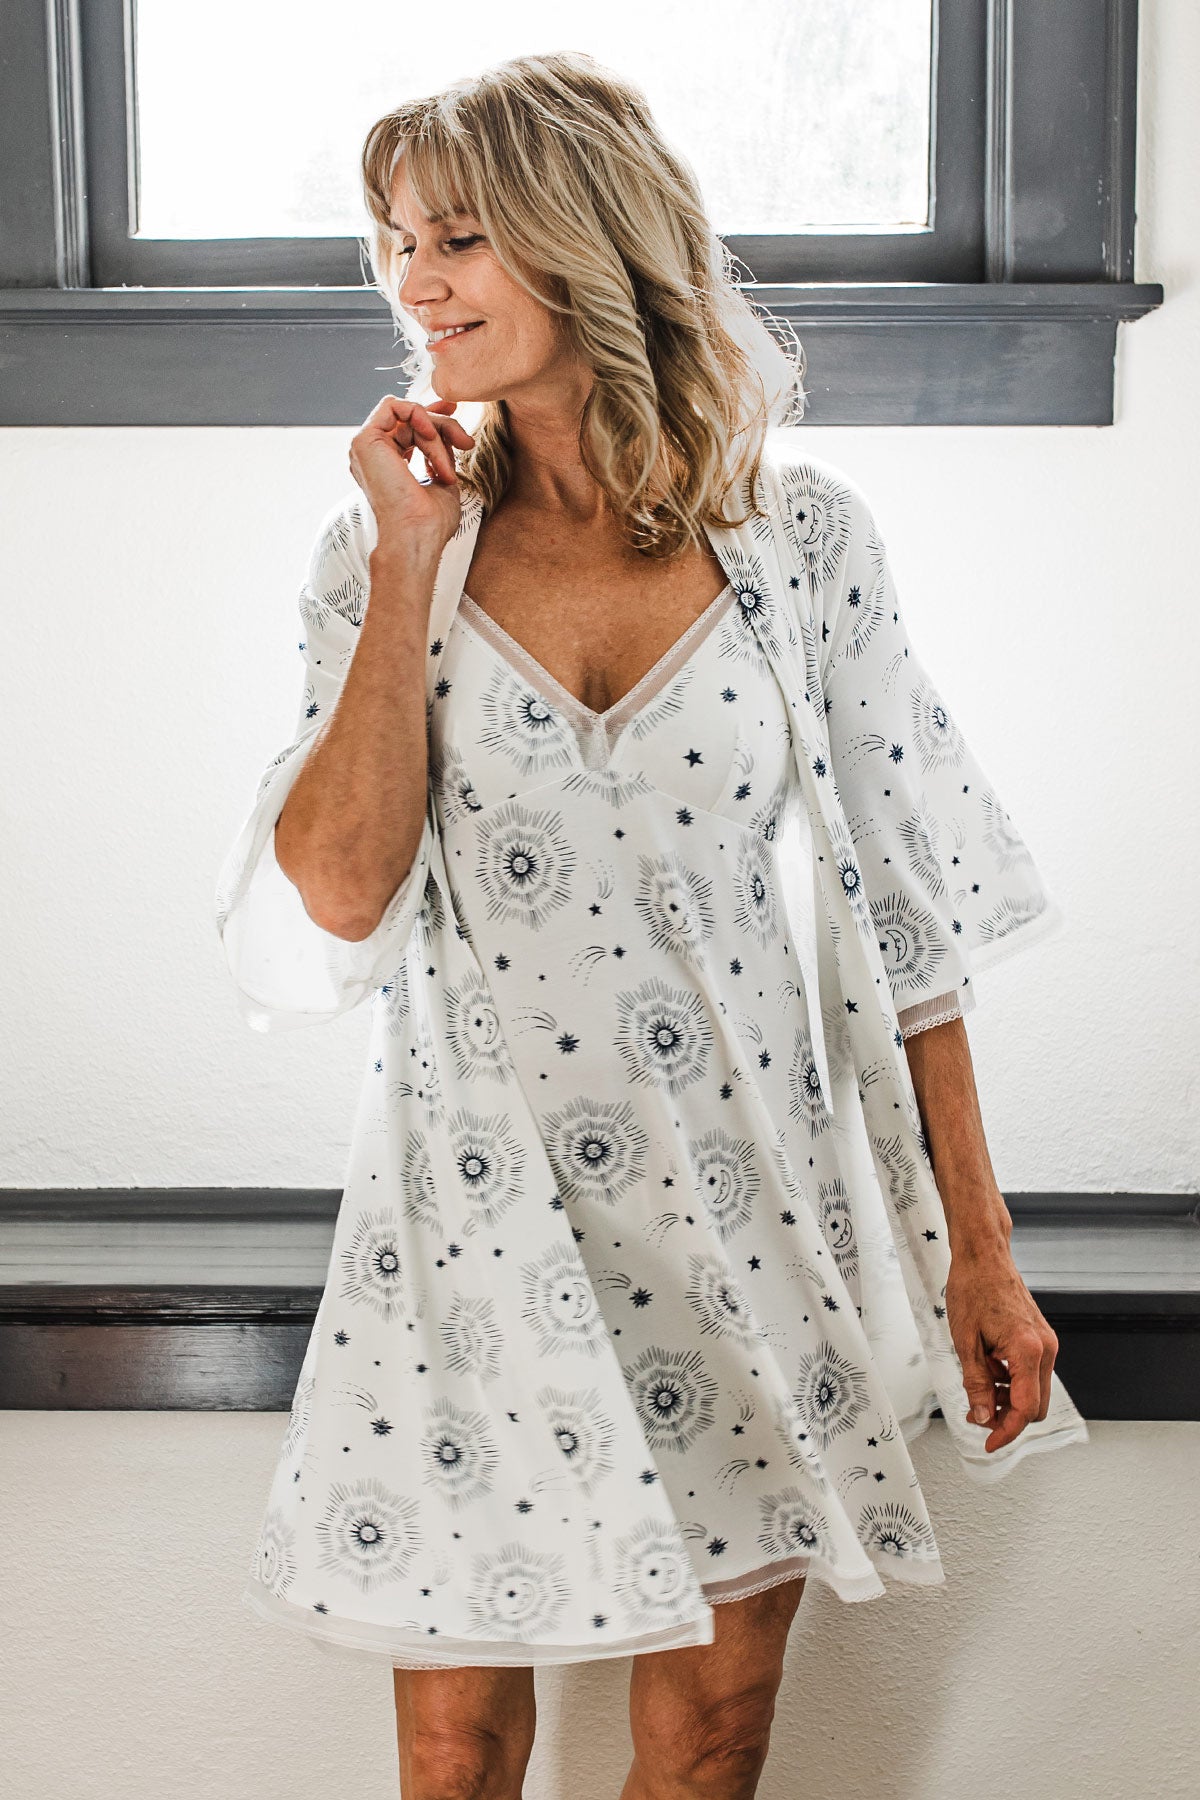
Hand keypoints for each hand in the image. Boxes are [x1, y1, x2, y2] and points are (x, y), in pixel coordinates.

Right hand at [348, 393, 475, 560]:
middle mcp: (373, 456)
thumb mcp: (443, 478)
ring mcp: (366, 448)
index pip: (407, 427)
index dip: (431, 415)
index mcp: (387, 465)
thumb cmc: (431, 521)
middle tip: (466, 443)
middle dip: (444, 426)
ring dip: (436, 433)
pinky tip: (430, 434)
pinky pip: (393, 406)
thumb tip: (449, 434)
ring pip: (407, 416)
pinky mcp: (364, 441)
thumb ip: (440, 454)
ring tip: (447, 464)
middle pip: (411, 420)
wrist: (417, 535)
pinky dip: (417, 414)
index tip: (454, 411)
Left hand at [943, 1242, 1059, 1453]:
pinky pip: (1031, 1373)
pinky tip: (988, 1369)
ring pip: (1034, 1391)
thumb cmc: (973, 1288)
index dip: (1006, 1431)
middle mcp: (1045, 1348)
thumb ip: (976, 1382)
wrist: (984, 1256)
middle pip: (1035, 1406)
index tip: (989, 1444)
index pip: (1025, 1408)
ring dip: (1007, 1399)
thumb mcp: (965, 1341)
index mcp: (1028, 1349)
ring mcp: (1046, 1343)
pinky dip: (1011, 1381)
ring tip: (977, 1384)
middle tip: (977, 1413)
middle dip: (1006, 1417)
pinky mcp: (1041, 1339)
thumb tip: (982, 1416)